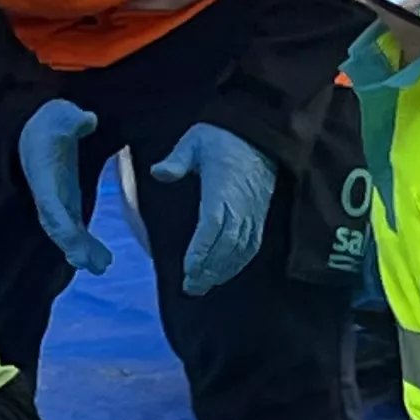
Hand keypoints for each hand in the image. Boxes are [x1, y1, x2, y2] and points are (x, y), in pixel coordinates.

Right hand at [18, 98, 108, 275]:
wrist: (36, 131)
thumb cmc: (49, 122)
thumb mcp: (60, 115)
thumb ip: (74, 120)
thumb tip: (90, 120)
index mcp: (44, 178)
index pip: (50, 205)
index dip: (60, 223)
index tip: (72, 238)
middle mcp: (47, 197)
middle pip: (56, 227)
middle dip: (71, 245)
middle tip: (88, 263)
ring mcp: (57, 204)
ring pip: (67, 234)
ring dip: (82, 251)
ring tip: (102, 266)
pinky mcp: (67, 207)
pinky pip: (75, 232)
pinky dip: (87, 248)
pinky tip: (105, 261)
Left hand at [150, 122, 278, 295]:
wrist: (261, 131)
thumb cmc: (223, 137)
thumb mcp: (196, 140)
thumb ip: (177, 159)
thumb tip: (158, 172)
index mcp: (223, 187)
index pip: (213, 224)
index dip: (202, 249)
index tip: (188, 268)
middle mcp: (241, 204)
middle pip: (226, 244)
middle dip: (209, 268)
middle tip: (190, 287)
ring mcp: (254, 212)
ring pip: (240, 249)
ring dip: (222, 270)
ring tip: (203, 286)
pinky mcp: (261, 216)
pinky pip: (252, 245)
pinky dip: (239, 262)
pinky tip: (224, 273)